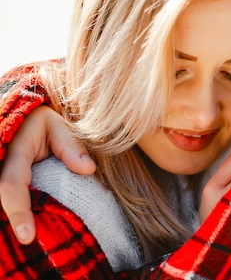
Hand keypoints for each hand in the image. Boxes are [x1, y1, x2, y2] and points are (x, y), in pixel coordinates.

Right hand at [0, 106, 95, 244]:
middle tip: (30, 245)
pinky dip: (17, 213)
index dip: (18, 212)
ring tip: (30, 242)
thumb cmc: (41, 123)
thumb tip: (88, 169)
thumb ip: (71, 146)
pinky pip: (9, 198)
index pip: (10, 185)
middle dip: (12, 224)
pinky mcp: (4, 182)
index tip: (28, 236)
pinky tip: (28, 229)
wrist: (21, 119)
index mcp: (13, 154)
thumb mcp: (58, 127)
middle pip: (1, 203)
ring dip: (11, 221)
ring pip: (2, 204)